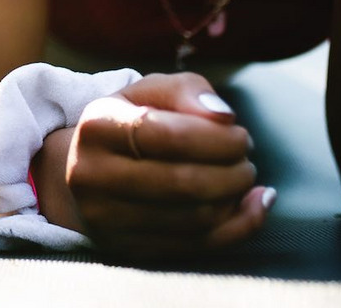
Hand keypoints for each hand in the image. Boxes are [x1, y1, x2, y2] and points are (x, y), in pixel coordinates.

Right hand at [63, 73, 268, 253]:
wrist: (86, 170)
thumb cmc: (128, 121)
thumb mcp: (148, 91)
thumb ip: (186, 90)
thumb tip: (224, 117)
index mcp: (97, 126)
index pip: (166, 135)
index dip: (215, 139)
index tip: (240, 136)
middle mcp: (94, 175)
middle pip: (183, 183)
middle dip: (232, 172)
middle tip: (246, 160)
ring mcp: (107, 219)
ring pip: (193, 219)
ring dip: (235, 199)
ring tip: (243, 178)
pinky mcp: (128, 250)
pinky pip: (196, 247)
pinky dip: (237, 228)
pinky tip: (253, 207)